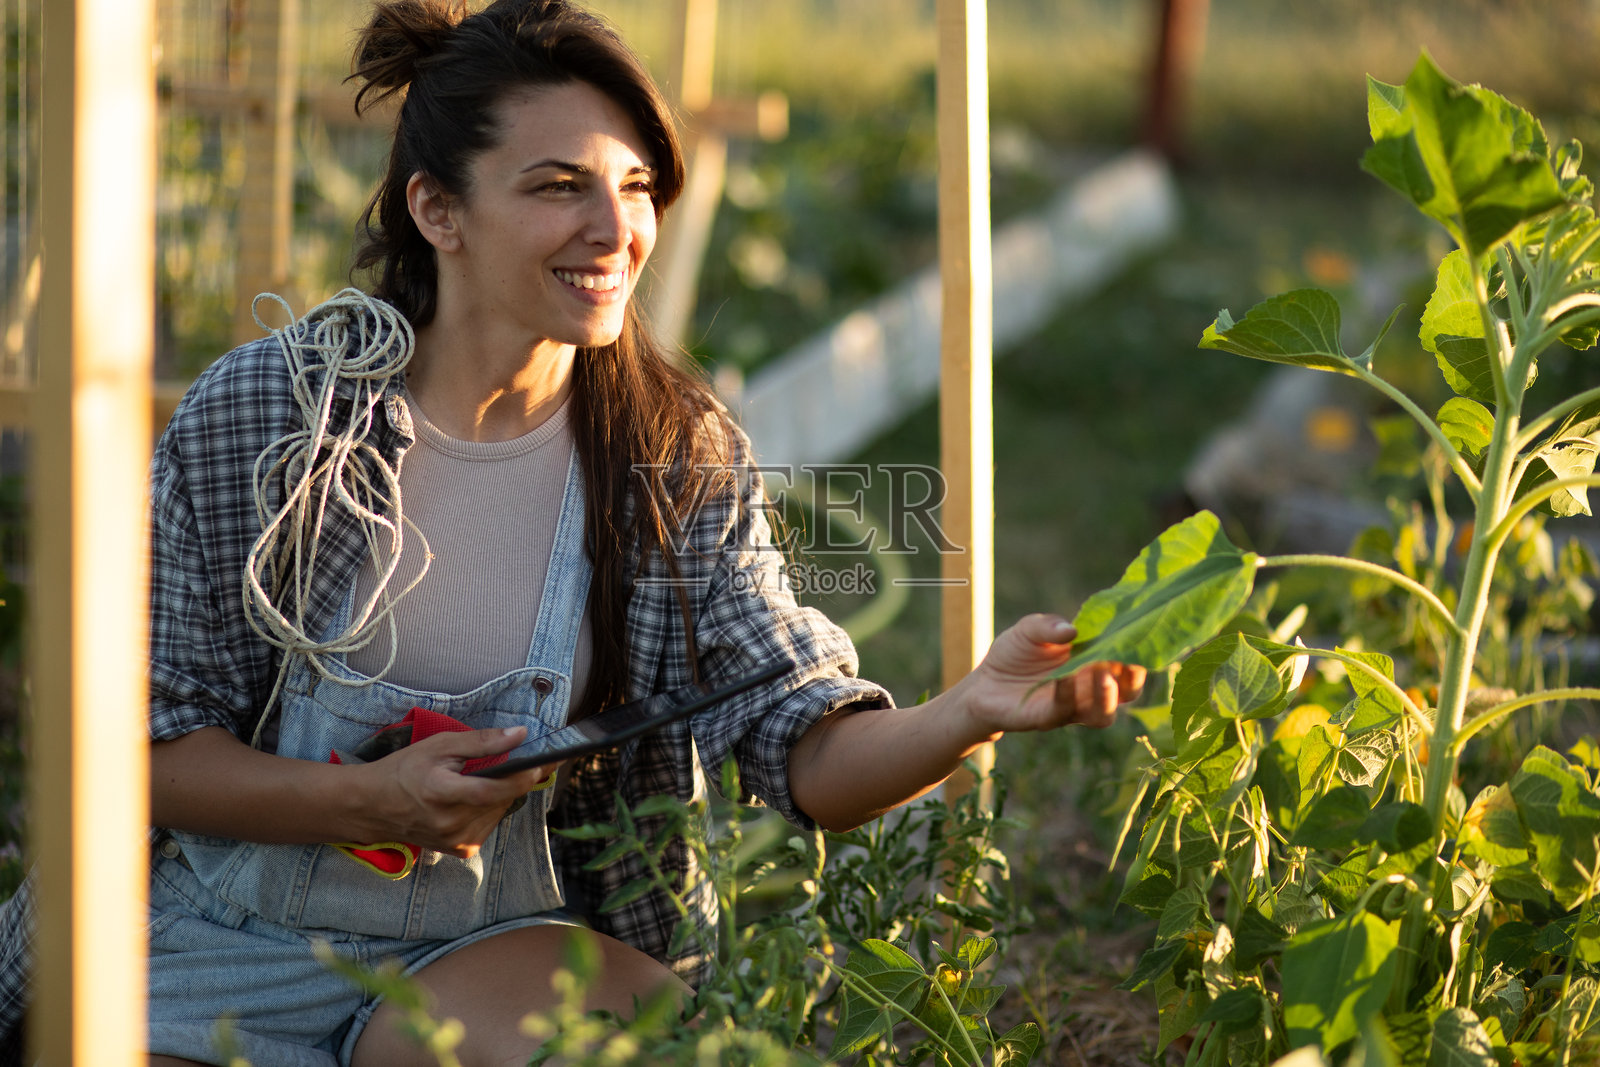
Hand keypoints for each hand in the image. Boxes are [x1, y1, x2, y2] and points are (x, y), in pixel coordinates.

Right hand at [352, 726, 555, 858]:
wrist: (375, 807)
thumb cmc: (405, 770)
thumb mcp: (440, 745)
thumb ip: (482, 741)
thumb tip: (520, 735)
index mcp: (441, 794)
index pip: (491, 790)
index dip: (521, 776)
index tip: (545, 761)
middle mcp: (450, 823)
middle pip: (501, 800)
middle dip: (519, 779)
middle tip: (532, 761)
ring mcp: (456, 840)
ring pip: (500, 812)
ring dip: (503, 794)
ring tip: (494, 777)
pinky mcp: (461, 849)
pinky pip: (491, 823)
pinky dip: (492, 808)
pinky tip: (477, 797)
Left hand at [961, 613, 1145, 736]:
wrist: (983, 684)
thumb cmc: (1015, 654)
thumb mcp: (1029, 629)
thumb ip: (1049, 625)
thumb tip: (1072, 630)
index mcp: (1094, 663)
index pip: (1129, 663)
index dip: (1138, 652)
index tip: (1139, 636)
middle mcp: (1091, 689)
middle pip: (1128, 692)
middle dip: (1133, 679)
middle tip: (1126, 660)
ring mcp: (1072, 707)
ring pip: (1105, 714)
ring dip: (1107, 696)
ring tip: (1103, 675)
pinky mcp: (1047, 718)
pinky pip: (1065, 711)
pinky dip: (1066, 694)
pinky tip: (1062, 678)